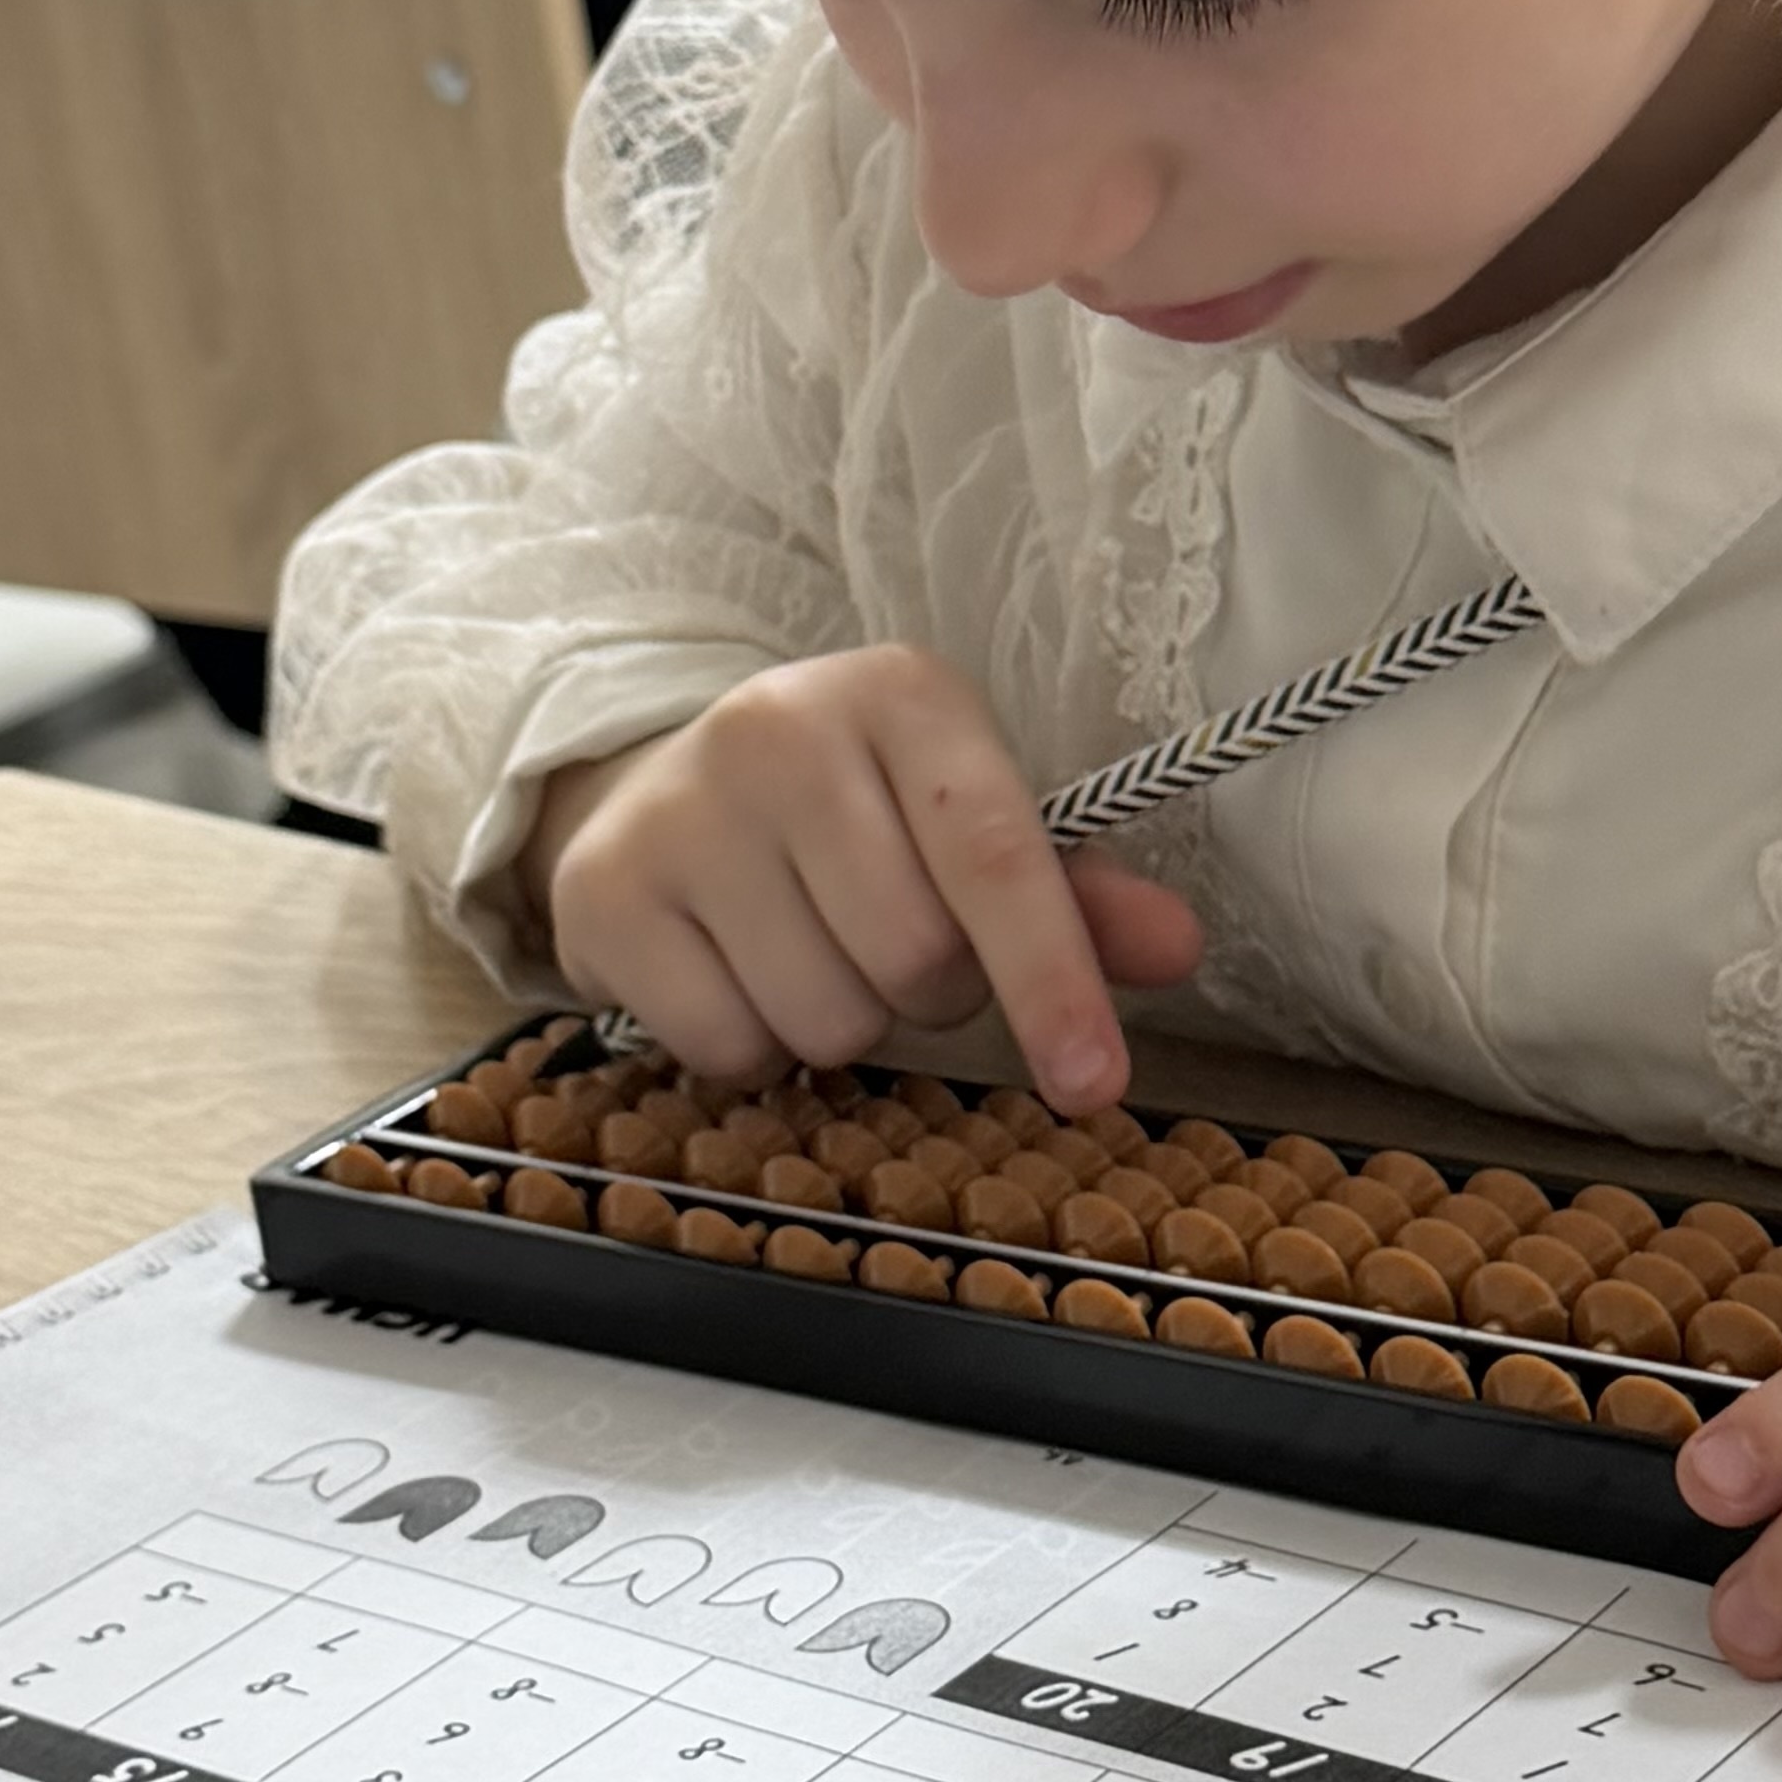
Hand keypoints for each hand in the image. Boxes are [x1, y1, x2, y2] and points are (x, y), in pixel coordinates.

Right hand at [529, 649, 1206, 1106]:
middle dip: (931, 992)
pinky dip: (754, 1049)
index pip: (993, 853)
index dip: (1052, 979)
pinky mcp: (604, 893)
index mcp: (898, 696)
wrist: (658, 788)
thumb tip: (1177, 949)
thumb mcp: (964, 822)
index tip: (1095, 1085)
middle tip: (895, 949)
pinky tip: (739, 976)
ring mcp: (678, 809)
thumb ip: (1076, 893)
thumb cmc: (851, 819)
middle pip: (914, 958)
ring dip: (844, 1025)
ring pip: (825, 1017)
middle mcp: (778, 730)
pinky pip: (727, 1047)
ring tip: (813, 954)